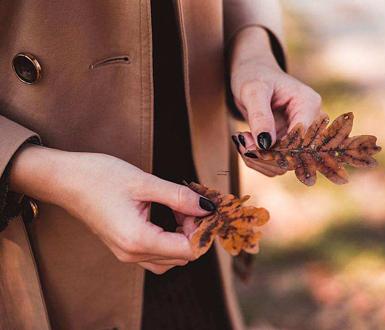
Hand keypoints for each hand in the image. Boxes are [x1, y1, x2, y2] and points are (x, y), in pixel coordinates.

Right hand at [10, 145, 215, 273]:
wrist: (65, 180)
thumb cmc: (99, 177)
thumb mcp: (144, 182)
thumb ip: (179, 197)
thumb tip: (208, 206)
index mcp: (138, 239)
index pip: (188, 249)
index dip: (203, 230)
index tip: (206, 207)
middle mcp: (132, 253)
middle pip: (181, 256)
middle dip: (195, 231)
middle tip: (193, 203)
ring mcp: (126, 253)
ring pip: (170, 258)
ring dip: (183, 236)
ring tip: (181, 208)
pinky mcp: (124, 247)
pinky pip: (156, 253)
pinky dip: (169, 238)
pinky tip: (169, 215)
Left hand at [229, 27, 321, 176]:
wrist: (251, 74)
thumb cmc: (253, 74)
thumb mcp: (253, 90)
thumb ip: (260, 116)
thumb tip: (265, 144)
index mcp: (309, 104)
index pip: (300, 139)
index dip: (275, 149)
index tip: (248, 145)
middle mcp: (310, 122)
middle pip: (294, 156)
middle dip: (264, 155)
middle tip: (241, 140)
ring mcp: (300, 135)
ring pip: (284, 164)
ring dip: (258, 159)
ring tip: (241, 140)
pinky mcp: (288, 144)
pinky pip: (276, 163)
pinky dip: (258, 160)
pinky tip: (245, 143)